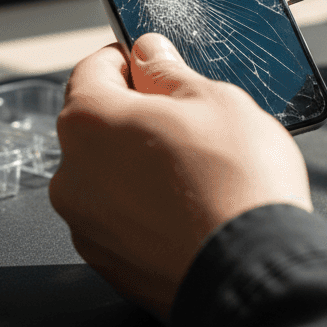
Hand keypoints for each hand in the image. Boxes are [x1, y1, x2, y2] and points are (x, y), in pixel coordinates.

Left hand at [50, 33, 310, 316]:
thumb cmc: (238, 186)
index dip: (128, 59)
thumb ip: (169, 73)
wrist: (253, 271)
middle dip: (138, 118)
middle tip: (191, 122)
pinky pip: (124, 221)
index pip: (92, 69)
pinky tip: (193, 208)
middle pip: (98, 128)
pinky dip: (149, 210)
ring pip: (110, 177)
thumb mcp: (217, 101)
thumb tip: (150, 55)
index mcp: (89, 122)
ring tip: (199, 172)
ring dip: (142, 167)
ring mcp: (88, 226)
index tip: (153, 63)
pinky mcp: (110, 265)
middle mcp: (73, 175)